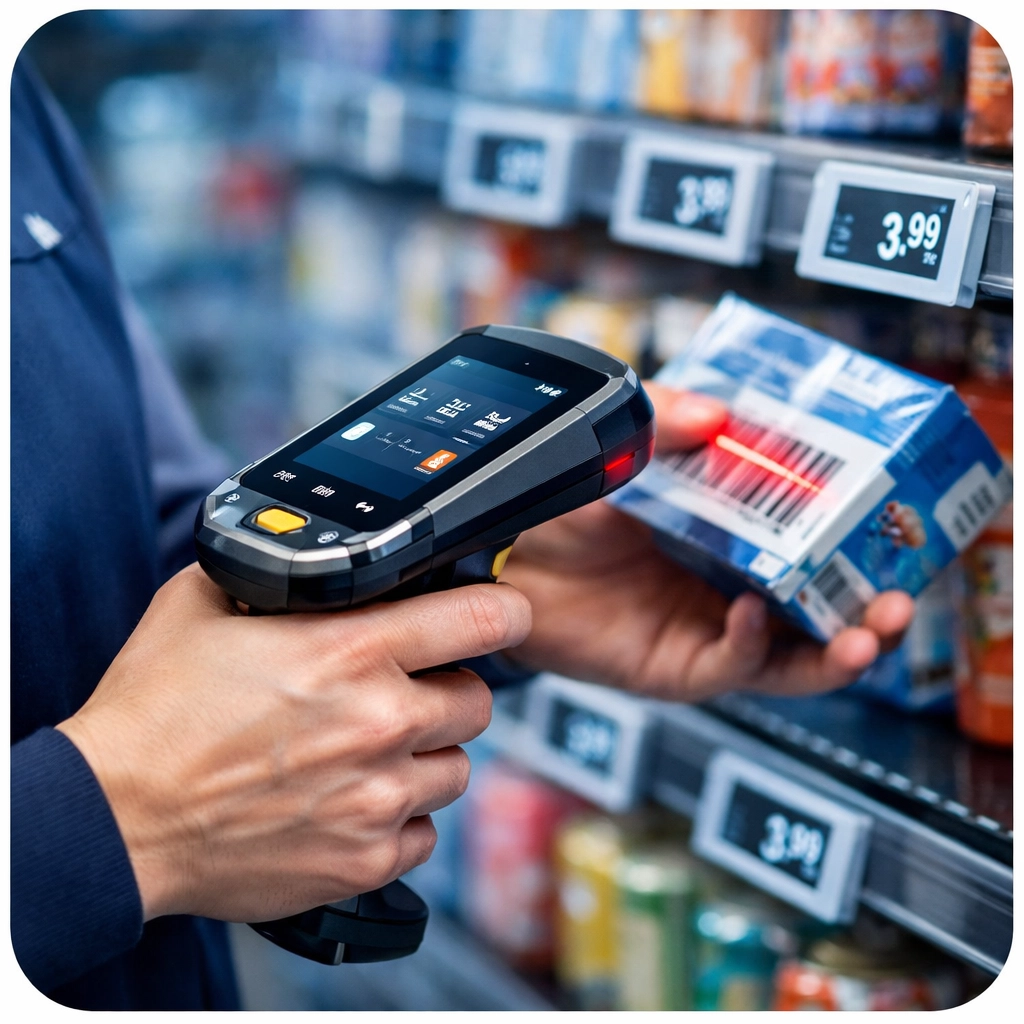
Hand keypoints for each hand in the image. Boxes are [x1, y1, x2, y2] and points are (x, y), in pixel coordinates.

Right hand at [57, 564, 530, 922]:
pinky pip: (427, 833)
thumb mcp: (203, 605)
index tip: (505, 610)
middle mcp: (379, 723)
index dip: (505, 608)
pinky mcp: (366, 860)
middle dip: (447, 690)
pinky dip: (402, 816)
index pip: (480, 617)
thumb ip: (278, 574)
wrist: (115, 818)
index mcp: (350, 651)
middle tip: (401, 693)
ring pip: (459, 767)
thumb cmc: (155, 712)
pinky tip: (355, 802)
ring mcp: (378, 798)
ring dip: (426, 755)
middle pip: (479, 698)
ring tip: (371, 753)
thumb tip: (315, 561)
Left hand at [501, 381, 913, 701]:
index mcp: (724, 538)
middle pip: (816, 615)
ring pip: (788, 658)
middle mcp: (722, 589)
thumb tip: (722, 413)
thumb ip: (668, 419)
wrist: (494, 551)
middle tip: (899, 594)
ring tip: (869, 630)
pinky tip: (752, 612)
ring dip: (835, 649)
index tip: (888, 526)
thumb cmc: (558, 502)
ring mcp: (699, 632)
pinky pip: (724, 667)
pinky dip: (748, 645)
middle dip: (866, 611)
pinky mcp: (668, 667)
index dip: (852, 544)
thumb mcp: (623, 444)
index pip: (807, 548)